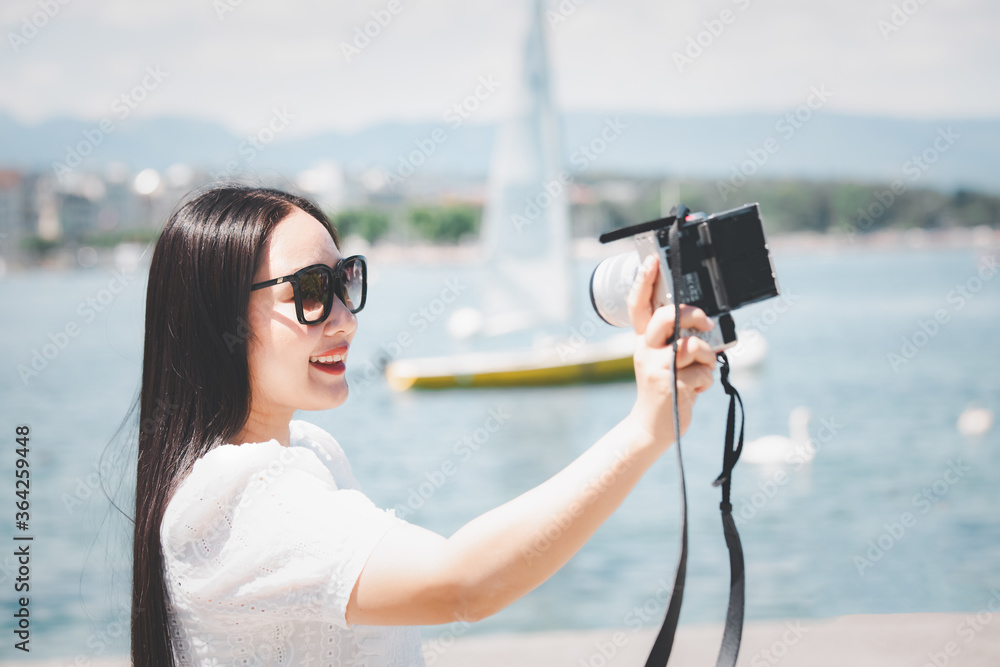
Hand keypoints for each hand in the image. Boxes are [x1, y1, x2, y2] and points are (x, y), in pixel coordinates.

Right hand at [626, 256, 715, 445]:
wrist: (653, 426)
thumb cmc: (664, 388)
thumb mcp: (662, 361)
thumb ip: (676, 340)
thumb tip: (704, 322)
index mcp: (643, 340)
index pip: (638, 305)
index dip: (644, 281)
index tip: (651, 260)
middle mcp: (645, 350)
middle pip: (668, 317)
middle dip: (693, 315)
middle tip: (705, 322)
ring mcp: (655, 368)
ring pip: (692, 346)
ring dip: (707, 357)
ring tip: (703, 368)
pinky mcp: (669, 386)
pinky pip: (702, 372)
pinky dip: (707, 380)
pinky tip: (696, 389)